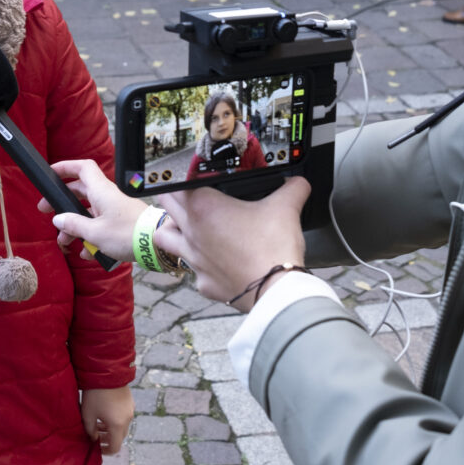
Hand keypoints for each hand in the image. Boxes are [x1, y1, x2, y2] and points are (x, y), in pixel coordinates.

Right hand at [43, 159, 148, 261]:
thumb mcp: (95, 232)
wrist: (156, 244)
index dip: (65, 167)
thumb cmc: (127, 234)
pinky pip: (101, 226)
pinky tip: (88, 253)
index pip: (82, 168)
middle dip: (63, 204)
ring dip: (76, 227)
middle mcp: (107, 197)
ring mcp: (115, 209)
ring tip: (66, 242)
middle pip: (80, 193)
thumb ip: (74, 225)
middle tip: (48, 213)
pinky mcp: (121, 223)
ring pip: (89, 213)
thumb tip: (58, 219)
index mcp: (101, 191)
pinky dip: (91, 238)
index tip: (51, 174)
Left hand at [80, 386, 134, 455]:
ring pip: (122, 426)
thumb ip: (90, 430)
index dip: (106, 451)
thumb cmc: (95, 395)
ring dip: (111, 430)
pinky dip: (116, 421)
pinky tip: (105, 414)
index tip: (97, 449)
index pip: (115, 447)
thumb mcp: (88, 414)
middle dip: (108, 440)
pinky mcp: (130, 402)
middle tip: (96, 437)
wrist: (107, 372)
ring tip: (98, 426)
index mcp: (118, 425)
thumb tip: (93, 438)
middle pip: (119, 437)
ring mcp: (130, 410)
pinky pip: (124, 417)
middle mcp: (127, 419)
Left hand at [156, 177, 309, 307]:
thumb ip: (292, 187)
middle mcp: (191, 231)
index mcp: (204, 206)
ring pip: (164, 236)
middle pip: (165, 204)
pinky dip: (199, 263)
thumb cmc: (274, 247)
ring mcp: (193, 259)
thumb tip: (298, 181)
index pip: (175, 182)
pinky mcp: (203, 282)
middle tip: (188, 192)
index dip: (180, 175)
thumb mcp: (287, 207)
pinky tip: (214, 261)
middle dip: (173, 195)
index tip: (192, 174)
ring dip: (172, 228)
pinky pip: (192, 269)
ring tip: (187, 225)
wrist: (276, 290)